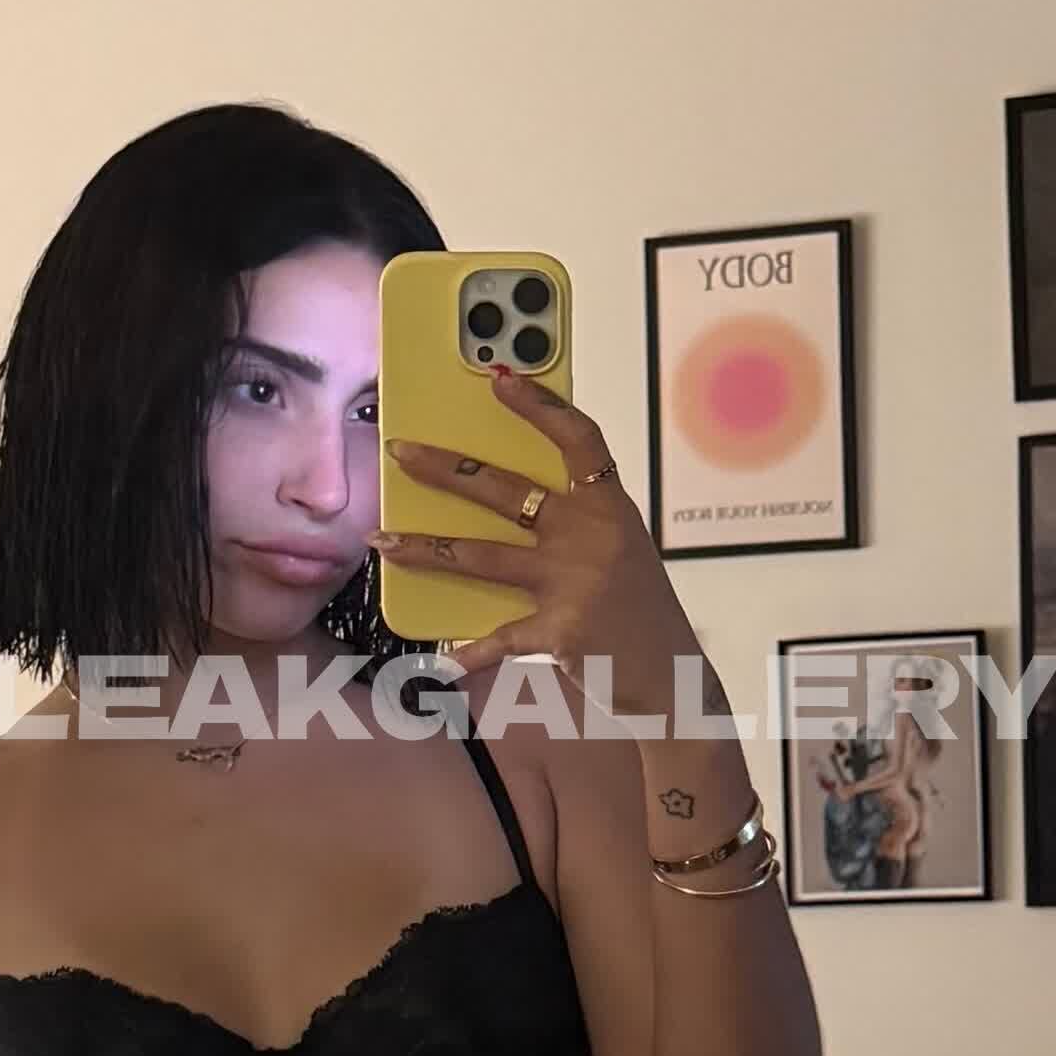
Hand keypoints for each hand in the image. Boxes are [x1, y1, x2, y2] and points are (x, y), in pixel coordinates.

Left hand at [382, 376, 686, 703]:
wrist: (671, 675)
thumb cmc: (641, 612)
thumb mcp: (621, 551)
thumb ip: (575, 525)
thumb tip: (508, 507)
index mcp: (610, 509)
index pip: (579, 439)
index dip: (541, 407)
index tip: (501, 380)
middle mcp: (590, 536)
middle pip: (506, 489)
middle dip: (445, 468)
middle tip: (401, 452)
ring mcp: (572, 581)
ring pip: (480, 555)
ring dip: (424, 548)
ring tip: (384, 541)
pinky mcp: (557, 629)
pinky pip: (498, 636)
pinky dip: (470, 652)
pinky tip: (443, 660)